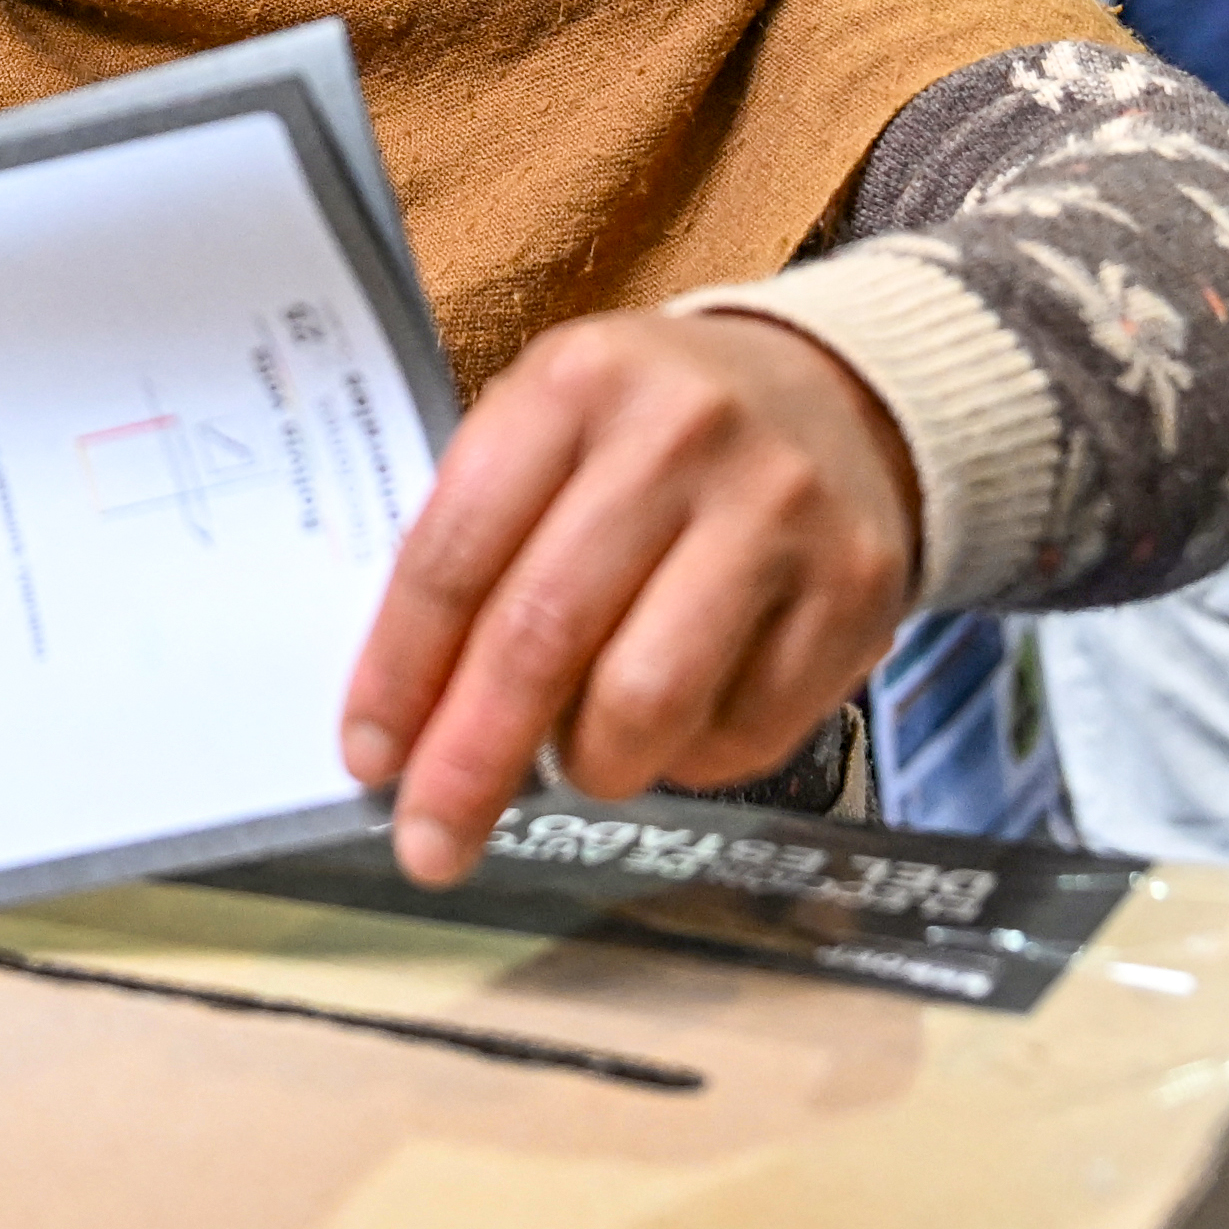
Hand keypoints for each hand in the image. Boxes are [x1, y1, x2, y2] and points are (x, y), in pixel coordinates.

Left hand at [339, 311, 917, 885]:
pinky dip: (690, 760)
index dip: (401, 672)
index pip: (457, 553)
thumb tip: (404, 716)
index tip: (371, 759)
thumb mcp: (552, 431)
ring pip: (646, 699)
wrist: (838, 396)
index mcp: (575, 385)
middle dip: (471, 762)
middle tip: (433, 843)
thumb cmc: (654, 437)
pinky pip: (745, 731)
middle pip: (543, 636)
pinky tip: (678, 724)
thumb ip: (480, 546)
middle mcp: (680, 437)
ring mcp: (778, 512)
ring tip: (581, 754)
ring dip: (590, 763)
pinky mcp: (857, 589)